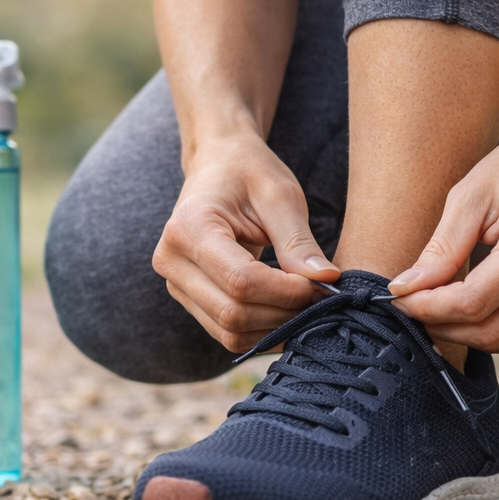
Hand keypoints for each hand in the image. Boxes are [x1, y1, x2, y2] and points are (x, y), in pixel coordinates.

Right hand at [153, 130, 338, 353]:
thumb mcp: (280, 195)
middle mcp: (172, 261)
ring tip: (305, 306)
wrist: (217, 166)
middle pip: (232, 313)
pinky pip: (227, 333)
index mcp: (188, 228)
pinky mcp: (189, 300)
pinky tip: (286, 312)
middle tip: (319, 298)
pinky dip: (262, 332)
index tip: (319, 284)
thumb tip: (326, 281)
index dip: (285, 292)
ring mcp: (175, 285)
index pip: (240, 281)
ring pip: (229, 332)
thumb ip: (299, 242)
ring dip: (275, 328)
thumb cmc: (248, 173)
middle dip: (283, 313)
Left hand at [387, 113, 498, 353]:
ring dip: (466, 332)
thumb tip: (405, 290)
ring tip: (440, 304)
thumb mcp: (472, 194)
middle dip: (443, 325)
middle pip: (491, 331)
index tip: (400, 298)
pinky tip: (475, 305)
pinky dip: (495, 330)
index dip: (429, 308)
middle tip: (414, 305)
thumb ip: (441, 249)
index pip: (473, 302)